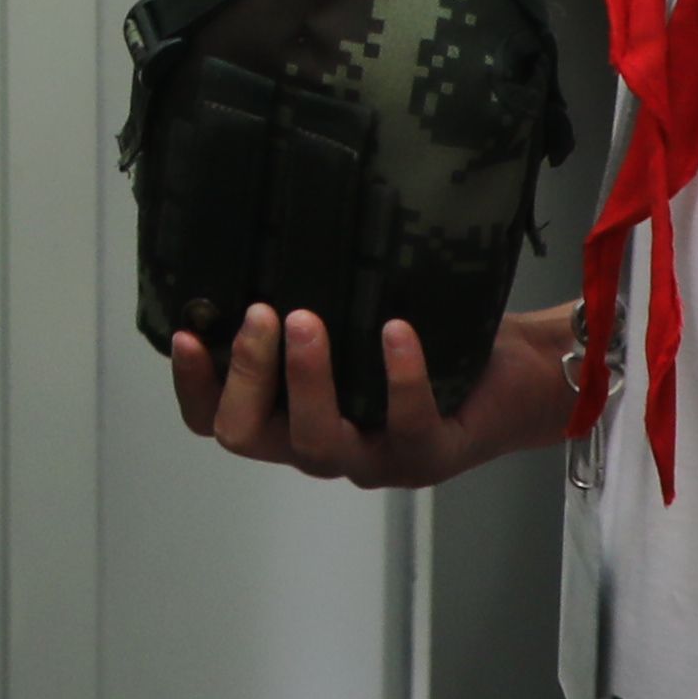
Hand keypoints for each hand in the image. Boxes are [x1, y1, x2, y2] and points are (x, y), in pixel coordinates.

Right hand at [176, 297, 585, 489]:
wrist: (513, 375)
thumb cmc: (419, 339)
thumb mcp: (350, 319)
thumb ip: (303, 306)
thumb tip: (256, 238)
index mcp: (288, 418)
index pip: (215, 419)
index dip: (193, 385)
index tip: (184, 332)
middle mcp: (320, 446)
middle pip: (248, 436)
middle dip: (244, 375)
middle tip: (262, 314)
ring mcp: (372, 460)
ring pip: (316, 440)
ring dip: (305, 378)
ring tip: (308, 319)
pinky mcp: (428, 457)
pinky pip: (406, 421)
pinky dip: (399, 373)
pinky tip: (395, 329)